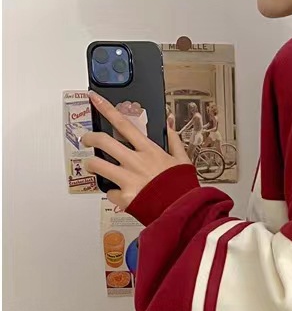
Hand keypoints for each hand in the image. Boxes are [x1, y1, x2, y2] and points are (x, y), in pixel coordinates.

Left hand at [82, 91, 191, 209]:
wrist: (184, 211)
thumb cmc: (184, 188)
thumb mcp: (183, 161)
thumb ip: (174, 141)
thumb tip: (169, 125)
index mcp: (149, 151)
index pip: (124, 124)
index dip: (107, 109)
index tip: (95, 99)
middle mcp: (135, 162)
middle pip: (103, 141)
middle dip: (90, 138)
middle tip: (87, 140)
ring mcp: (128, 179)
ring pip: (97, 165)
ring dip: (91, 165)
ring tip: (92, 167)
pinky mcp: (125, 197)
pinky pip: (110, 193)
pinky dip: (113, 194)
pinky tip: (120, 195)